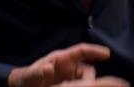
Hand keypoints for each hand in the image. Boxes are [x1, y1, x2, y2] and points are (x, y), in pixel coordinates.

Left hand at [7, 43, 125, 86]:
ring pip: (85, 80)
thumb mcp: (29, 76)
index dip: (95, 50)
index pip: (81, 51)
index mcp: (61, 59)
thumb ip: (37, 73)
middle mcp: (68, 67)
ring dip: (83, 85)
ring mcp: (70, 77)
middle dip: (88, 80)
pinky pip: (80, 85)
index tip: (107, 54)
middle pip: (87, 70)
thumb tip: (49, 68)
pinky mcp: (69, 86)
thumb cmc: (26, 79)